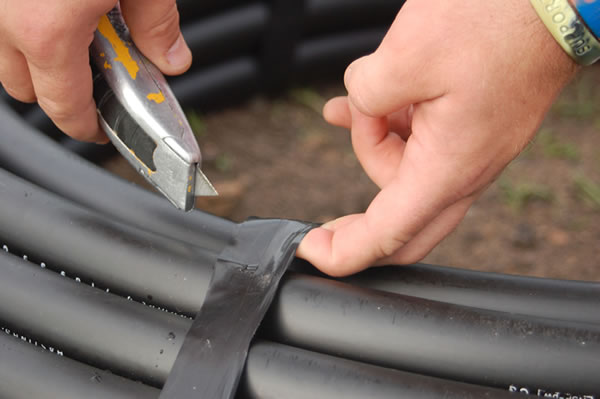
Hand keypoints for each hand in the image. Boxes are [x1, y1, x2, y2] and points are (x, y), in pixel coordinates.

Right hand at [0, 0, 191, 141]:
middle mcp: (4, 18)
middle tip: (97, 84)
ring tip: (80, 38)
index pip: (65, 108)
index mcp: (47, 30)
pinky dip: (26, 28)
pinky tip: (61, 8)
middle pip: (25, 88)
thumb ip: (157, 24)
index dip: (86, 128)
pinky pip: (1, 23)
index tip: (101, 131)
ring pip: (5, 54)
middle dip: (61, 97)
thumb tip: (171, 59)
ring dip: (38, 60)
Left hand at [297, 0, 578, 275]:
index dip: (343, 254)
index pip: (386, 234)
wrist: (555, 2)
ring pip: (404, 174)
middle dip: (358, 228)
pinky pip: (419, 145)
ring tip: (354, 104)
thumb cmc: (498, 22)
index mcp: (447, 167)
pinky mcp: (470, 129)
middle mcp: (463, 170)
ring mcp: (471, 151)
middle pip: (402, 225)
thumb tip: (358, 105)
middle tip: (321, 232)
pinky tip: (365, 105)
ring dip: (372, 144)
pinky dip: (388, 130)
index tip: (310, 251)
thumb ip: (366, 94)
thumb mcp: (409, 55)